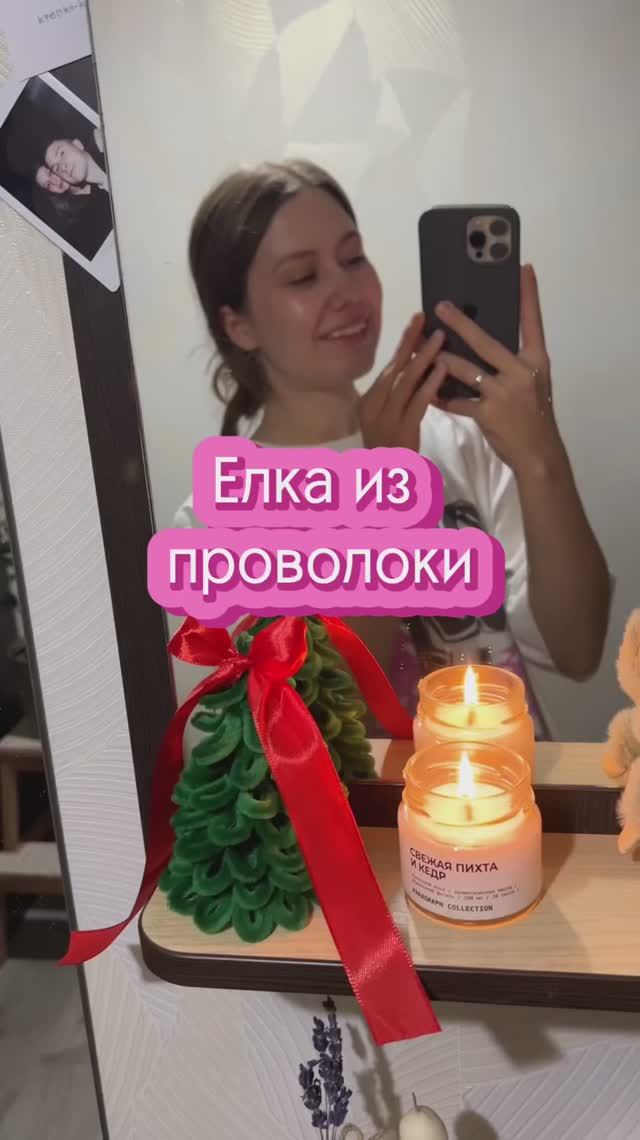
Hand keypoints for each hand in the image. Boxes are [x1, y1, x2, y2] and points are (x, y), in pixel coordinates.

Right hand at [359, 313, 447, 451]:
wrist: (385, 482)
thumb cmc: (391, 450)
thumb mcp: (388, 420)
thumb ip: (399, 397)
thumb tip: (418, 367)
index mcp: (369, 401)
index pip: (388, 367)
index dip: (403, 344)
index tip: (417, 322)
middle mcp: (373, 406)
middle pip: (394, 367)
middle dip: (410, 342)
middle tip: (425, 319)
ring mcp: (386, 418)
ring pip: (405, 381)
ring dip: (423, 357)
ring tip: (439, 338)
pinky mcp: (402, 429)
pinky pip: (417, 402)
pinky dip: (430, 384)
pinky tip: (442, 370)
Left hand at [433, 265, 565, 475]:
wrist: (539, 453)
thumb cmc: (534, 416)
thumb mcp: (533, 383)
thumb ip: (513, 363)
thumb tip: (484, 343)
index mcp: (536, 361)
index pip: (533, 322)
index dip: (529, 295)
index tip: (524, 269)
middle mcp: (521, 372)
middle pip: (485, 341)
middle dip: (460, 323)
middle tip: (441, 306)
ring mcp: (504, 392)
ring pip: (465, 370)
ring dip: (441, 361)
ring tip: (422, 350)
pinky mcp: (488, 413)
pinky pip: (458, 401)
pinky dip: (442, 397)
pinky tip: (429, 392)